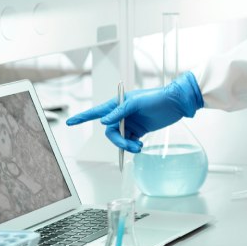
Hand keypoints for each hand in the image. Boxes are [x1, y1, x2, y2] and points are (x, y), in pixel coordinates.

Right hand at [66, 71, 203, 152]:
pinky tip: (140, 147)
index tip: (69, 122)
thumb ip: (120, 112)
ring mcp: (130, 123)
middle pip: (110, 132)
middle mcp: (122, 114)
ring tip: (138, 147)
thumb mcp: (137, 102)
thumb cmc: (157, 98)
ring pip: (120, 139)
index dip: (83, 118)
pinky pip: (129, 142)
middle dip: (117, 141)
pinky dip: (132, 146)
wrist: (176, 104)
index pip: (97, 112)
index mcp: (118, 104)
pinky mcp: (139, 131)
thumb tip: (103, 122)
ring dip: (126, 145)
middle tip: (129, 145)